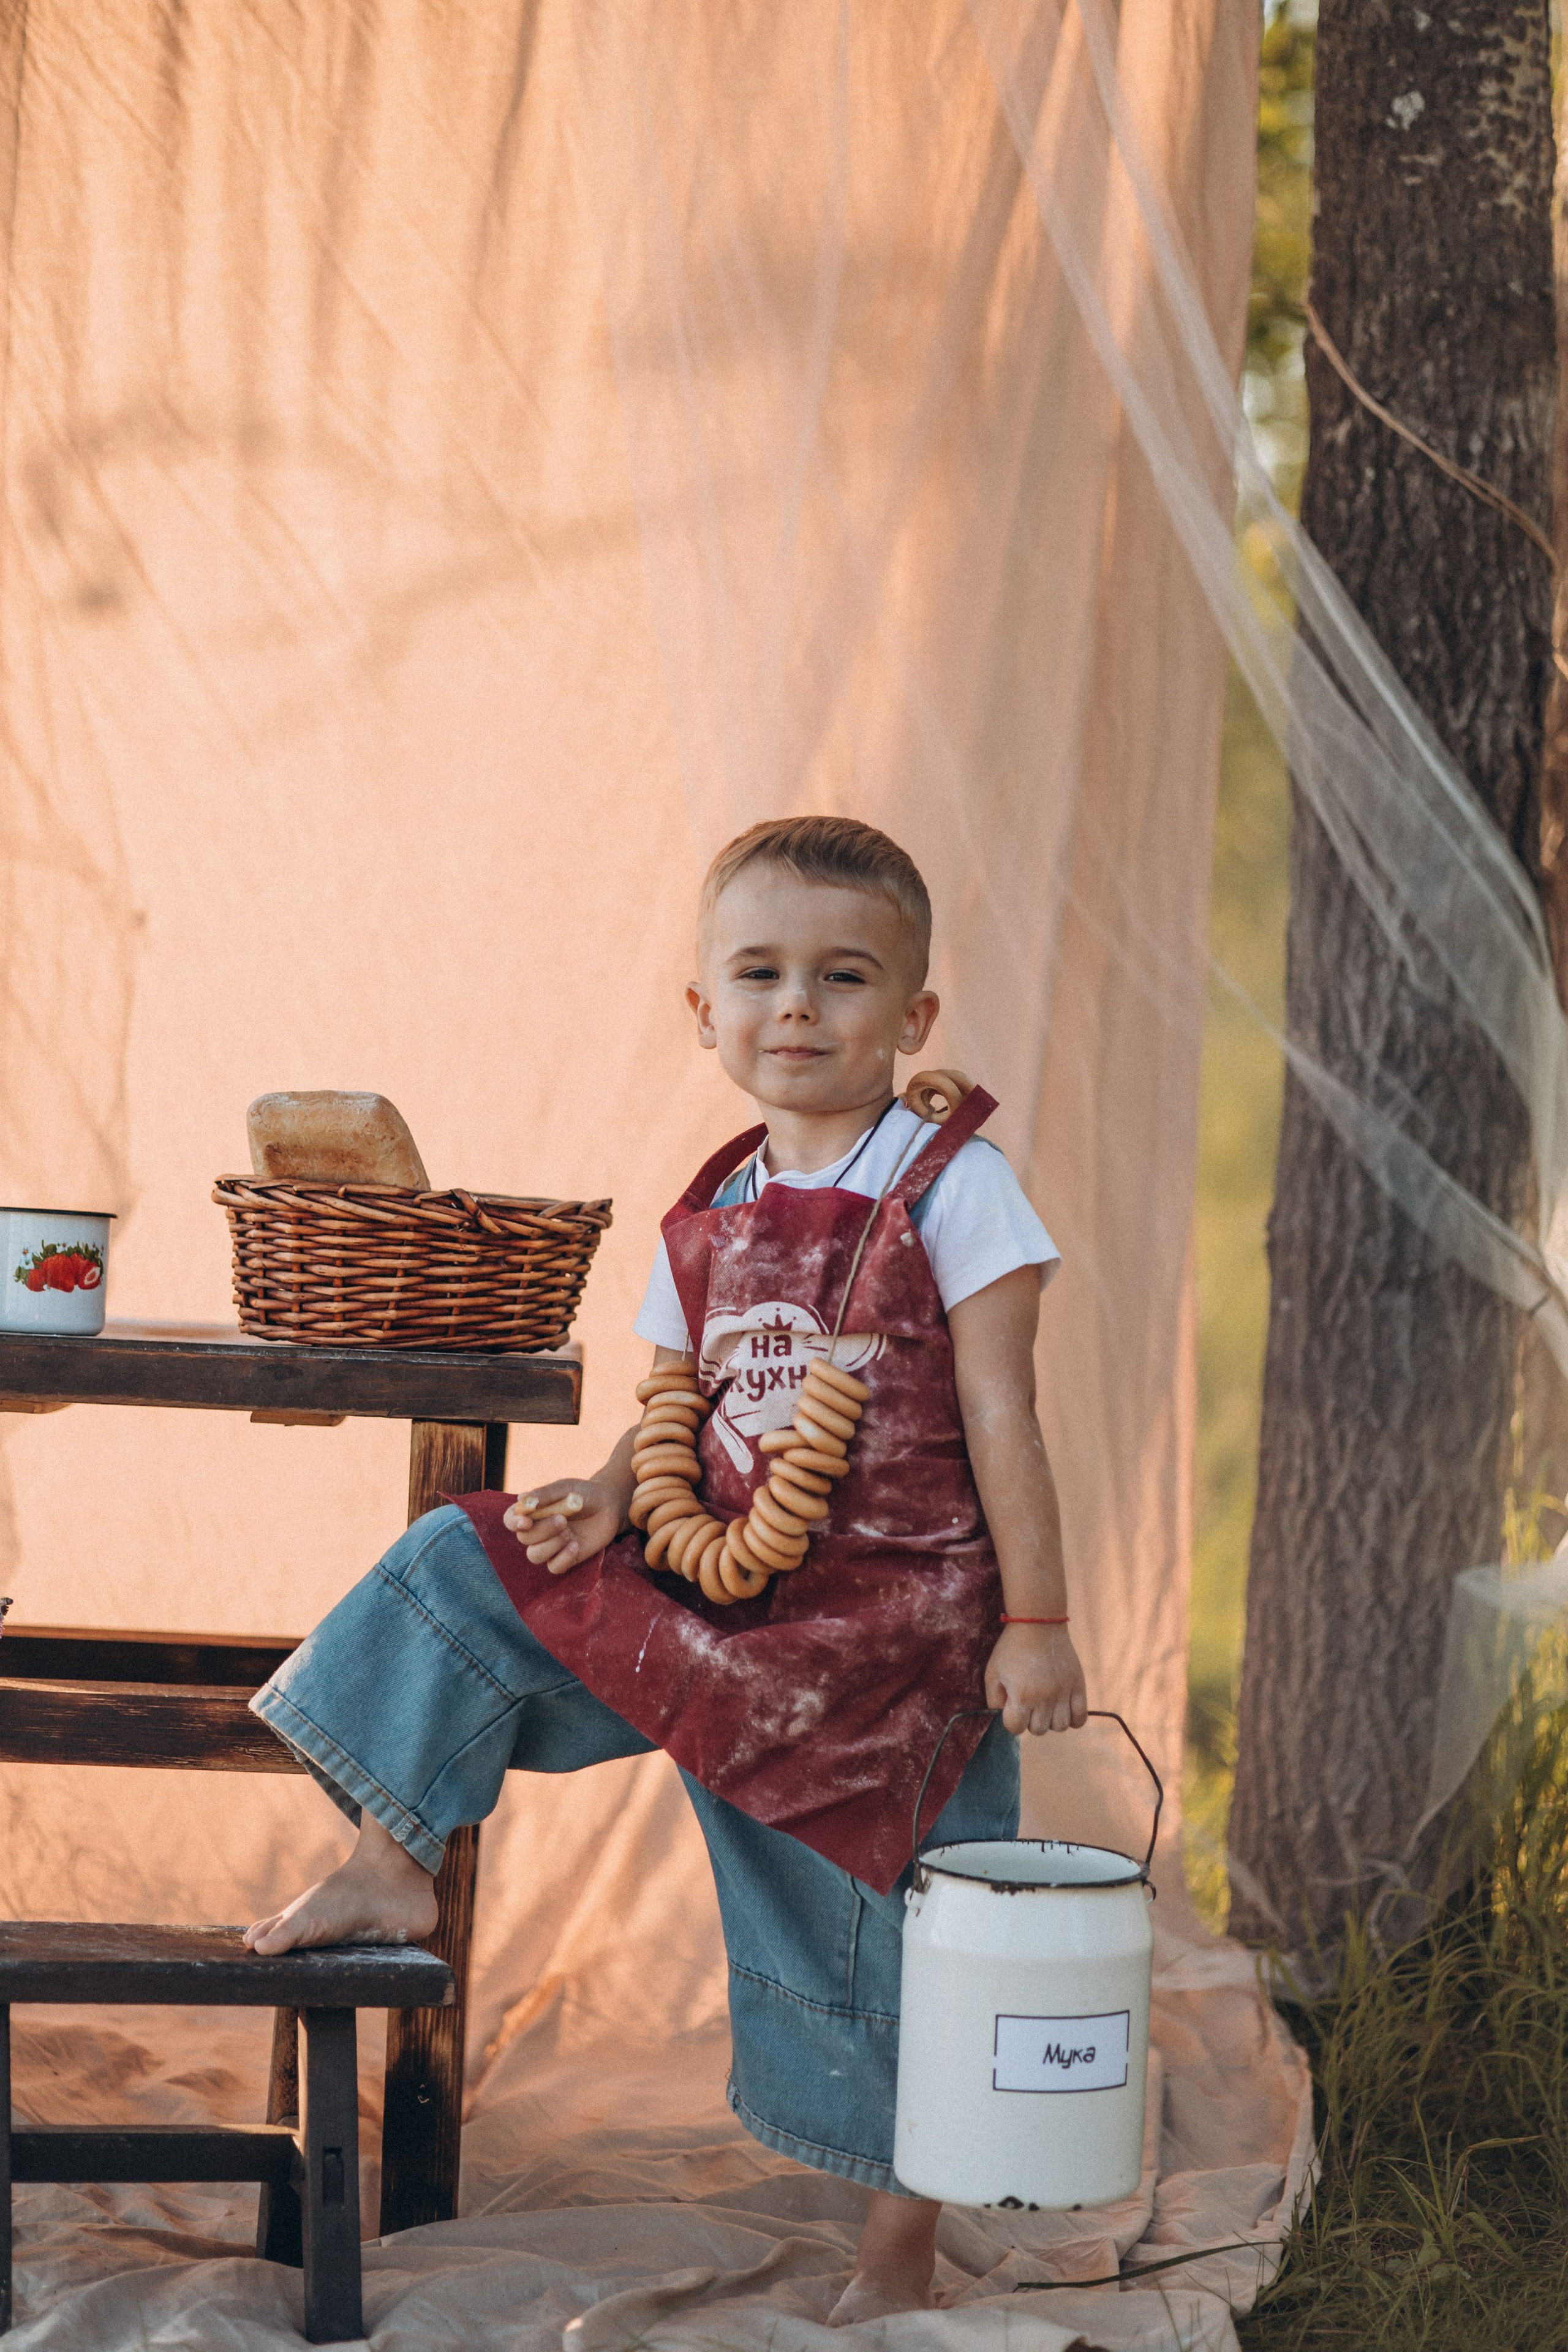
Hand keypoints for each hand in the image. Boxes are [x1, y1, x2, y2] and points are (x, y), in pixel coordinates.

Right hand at [502, 1478, 622, 1575]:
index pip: (511, 1520)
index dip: (513, 1522)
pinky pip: (554, 1567)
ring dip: (550, 1545)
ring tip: (569, 1533)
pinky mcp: (566, 1558)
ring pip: (535, 1555)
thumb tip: (521, 1500)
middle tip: (563, 1520)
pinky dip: (563, 1558)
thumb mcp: (565, 1488)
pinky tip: (576, 1546)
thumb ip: (544, 1494)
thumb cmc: (584, 1493)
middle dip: (542, 1531)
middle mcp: (538, 1530)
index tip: (526, 1521)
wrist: (609, 1505)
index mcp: (532, 1512)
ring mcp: (551, 1546)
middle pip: (524, 1539)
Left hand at [984, 1622, 1086, 1735]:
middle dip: (1030, 1719)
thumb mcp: (993, 1673)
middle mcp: (1044, 1698)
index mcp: (1021, 1695)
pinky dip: (1072, 1718)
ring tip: (1045, 1704)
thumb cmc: (1011, 1648)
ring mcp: (1064, 1693)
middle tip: (1029, 1702)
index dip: (1011, 1720)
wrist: (1038, 1623)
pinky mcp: (1078, 1686)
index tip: (1012, 1706)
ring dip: (1050, 1719)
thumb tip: (1003, 1717)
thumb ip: (994, 1700)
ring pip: (1059, 1726)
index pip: (1015, 1728)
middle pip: (1038, 1730)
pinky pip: (1080, 1718)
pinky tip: (1063, 1707)